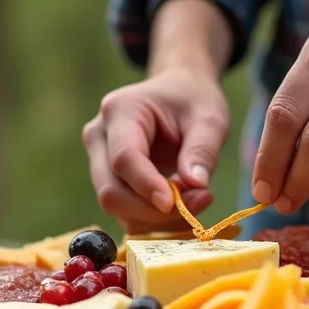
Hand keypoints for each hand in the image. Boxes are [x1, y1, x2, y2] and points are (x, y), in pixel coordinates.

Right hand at [83, 69, 229, 233]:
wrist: (178, 91)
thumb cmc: (193, 100)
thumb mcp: (210, 118)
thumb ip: (203, 150)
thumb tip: (195, 186)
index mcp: (120, 110)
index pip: (124, 158)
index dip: (146, 186)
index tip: (175, 203)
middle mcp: (99, 135)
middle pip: (111, 189)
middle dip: (153, 209)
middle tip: (200, 201)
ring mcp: (98, 158)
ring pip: (115, 205)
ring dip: (155, 217)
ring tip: (196, 200)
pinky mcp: (107, 178)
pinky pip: (123, 210)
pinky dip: (152, 218)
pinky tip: (181, 207)